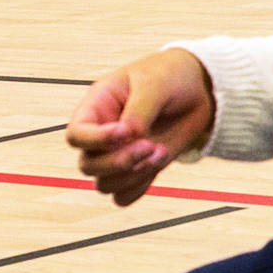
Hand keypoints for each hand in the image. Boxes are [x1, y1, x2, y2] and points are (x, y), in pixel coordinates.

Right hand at [66, 46, 217, 204]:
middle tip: (150, 145)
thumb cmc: (168, 76)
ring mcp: (118, 155)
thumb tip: (129, 138)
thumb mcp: (153, 83)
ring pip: (105, 184)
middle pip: (88, 166)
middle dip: (118, 162)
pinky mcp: (137, 170)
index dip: (95, 140)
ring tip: (161, 151)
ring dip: (134, 175)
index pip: (76, 135)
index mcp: (96, 107)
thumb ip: (138, 111)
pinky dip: (139, 188)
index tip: (124, 132)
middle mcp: (101, 135)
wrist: (196, 90)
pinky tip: (158, 163)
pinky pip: (123, 196)